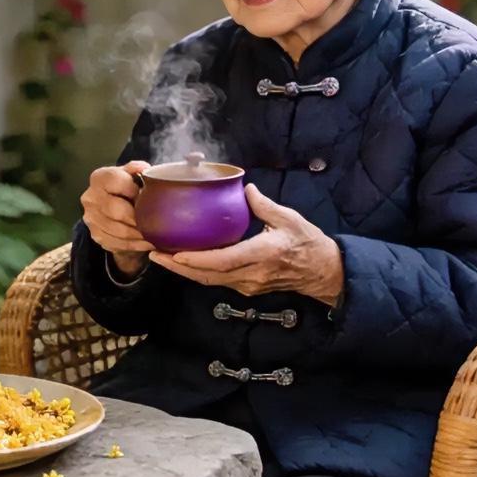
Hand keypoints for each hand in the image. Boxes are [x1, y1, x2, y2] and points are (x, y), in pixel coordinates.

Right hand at [80, 160, 153, 278]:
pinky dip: (135, 244)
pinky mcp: (96, 235)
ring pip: (117, 231)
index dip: (133, 189)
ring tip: (155, 234)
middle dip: (137, 217)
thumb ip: (136, 169)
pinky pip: (117, 243)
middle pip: (116, 210)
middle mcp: (90, 198)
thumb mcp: (131, 174)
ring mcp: (91, 218)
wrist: (114, 206)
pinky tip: (147, 242)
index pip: (115, 181)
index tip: (148, 195)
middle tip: (155, 221)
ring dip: (138, 235)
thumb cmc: (127, 187)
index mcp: (99, 178)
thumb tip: (144, 169)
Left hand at [149, 184, 343, 305]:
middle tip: (154, 254)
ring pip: (210, 281)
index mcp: (262, 254)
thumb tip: (245, 188)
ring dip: (185, 272)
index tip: (175, 253)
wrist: (322, 272)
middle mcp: (252, 274)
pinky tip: (185, 262)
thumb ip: (264, 205)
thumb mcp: (289, 218)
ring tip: (162, 258)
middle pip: (209, 276)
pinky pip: (218, 281)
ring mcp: (248, 285)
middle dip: (179, 268)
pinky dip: (199, 272)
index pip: (224, 261)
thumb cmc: (307, 242)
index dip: (197, 260)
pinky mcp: (247, 288)